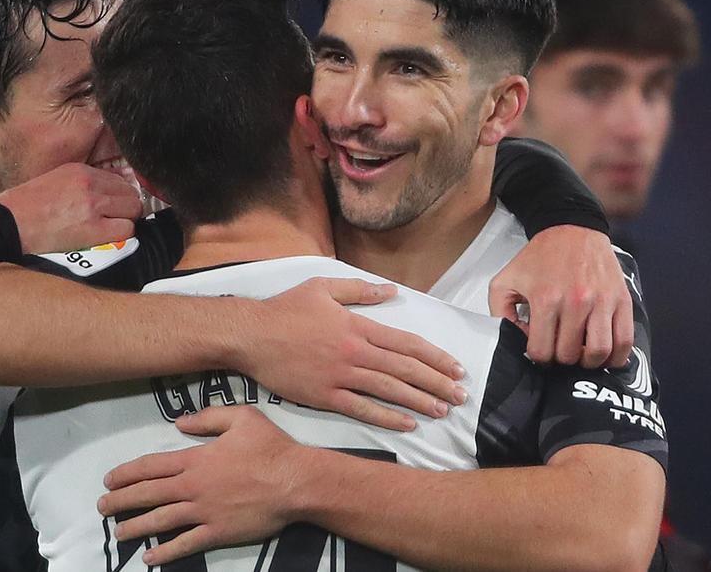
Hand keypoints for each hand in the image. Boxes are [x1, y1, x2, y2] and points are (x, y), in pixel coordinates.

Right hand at [0, 163, 142, 254]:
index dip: (120, 196)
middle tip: (114, 220)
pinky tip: (106, 238)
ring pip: (132, 211)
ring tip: (109, 230)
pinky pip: (125, 230)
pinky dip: (120, 236)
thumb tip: (109, 192)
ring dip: (124, 222)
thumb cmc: (25, 207)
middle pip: (130, 194)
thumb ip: (82, 184)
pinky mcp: (92, 229)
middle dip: (126, 209)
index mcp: (80, 170)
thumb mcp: (55, 181)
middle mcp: (89, 184)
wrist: (6, 224)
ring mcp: (92, 205)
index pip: (119, 180)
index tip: (115, 206)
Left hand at [98, 407, 308, 565]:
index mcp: (196, 459)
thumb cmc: (270, 448)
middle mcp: (193, 487)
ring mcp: (204, 512)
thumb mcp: (242, 418)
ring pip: (160, 520)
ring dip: (135, 526)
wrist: (295, 482)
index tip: (109, 479)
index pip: (152, 467)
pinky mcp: (218, 532)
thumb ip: (208, 418)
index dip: (127, 473)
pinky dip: (165, 551)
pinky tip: (150, 557)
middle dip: (121, 501)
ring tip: (118, 532)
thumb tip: (180, 422)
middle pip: (149, 494)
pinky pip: (185, 544)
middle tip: (102, 507)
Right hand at [231, 277, 467, 431]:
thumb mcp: (322, 288)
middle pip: (405, 370)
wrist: (250, 335)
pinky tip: (407, 423)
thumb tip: (391, 291)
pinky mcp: (324, 396)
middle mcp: (354, 352)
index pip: (406, 343)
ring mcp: (340, 376)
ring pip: (388, 391)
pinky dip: (387, 417)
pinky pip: (362, 408)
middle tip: (461, 396)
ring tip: (443, 410)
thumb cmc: (284, 309)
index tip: (455, 368)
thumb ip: (359, 290)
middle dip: (437, 383)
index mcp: (357, 326)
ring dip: (420, 401)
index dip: (435, 357)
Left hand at [489, 225, 632, 367]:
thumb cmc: (539, 257)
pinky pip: (625, 340)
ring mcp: (602, 302)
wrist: (571, 229)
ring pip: (599, 352)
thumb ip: (499, 314)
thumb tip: (514, 340)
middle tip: (559, 349)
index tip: (540, 349)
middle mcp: (576, 302)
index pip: (542, 351)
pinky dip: (617, 356)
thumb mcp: (505, 281)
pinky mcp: (621, 300)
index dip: (538, 357)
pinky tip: (606, 355)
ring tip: (581, 354)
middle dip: (561, 358)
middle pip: (569, 355)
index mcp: (546, 299)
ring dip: (588, 362)